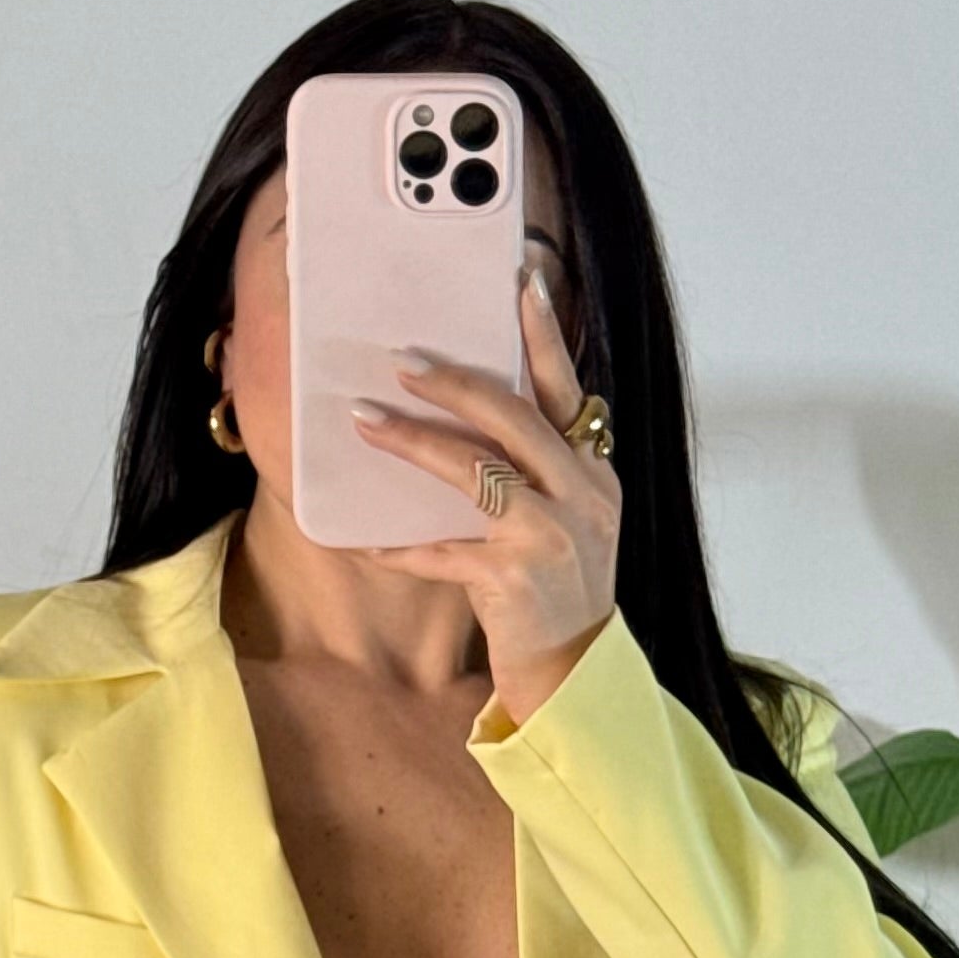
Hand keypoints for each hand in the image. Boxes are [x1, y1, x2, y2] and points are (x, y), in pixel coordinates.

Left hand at [350, 269, 620, 724]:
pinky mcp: (514, 581)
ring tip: (365, 420)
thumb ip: (534, 469)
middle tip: (401, 358)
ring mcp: (551, 538)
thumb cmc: (555, 593)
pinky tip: (365, 539)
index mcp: (594, 474)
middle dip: (453, 381)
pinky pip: (442, 550)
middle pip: (514, 417)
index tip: (521, 278)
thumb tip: (467, 413)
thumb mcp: (563, 521)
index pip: (565, 388)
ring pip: (475, 472)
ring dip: (413, 442)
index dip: (543, 332)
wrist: (574, 679)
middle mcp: (582, 498)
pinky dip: (400, 545)